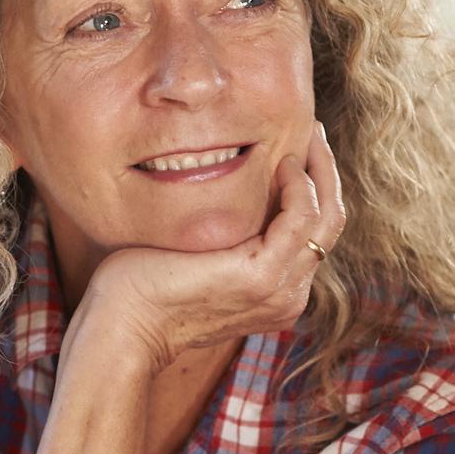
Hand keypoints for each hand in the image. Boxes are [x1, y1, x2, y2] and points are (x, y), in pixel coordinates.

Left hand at [77, 121, 345, 375]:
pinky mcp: (262, 276)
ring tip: (308, 133)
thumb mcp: (200, 255)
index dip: (315, 187)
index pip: (315, 233)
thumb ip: (227, 234)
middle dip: (326, 171)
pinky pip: (301, 219)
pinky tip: (282, 161)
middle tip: (313, 130)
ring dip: (320, 170)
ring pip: (326, 218)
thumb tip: (229, 192)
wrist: (125, 323)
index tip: (300, 147)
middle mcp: (289, 296)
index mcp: (277, 293)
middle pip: (330, 223)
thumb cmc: (145, 286)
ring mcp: (280, 290)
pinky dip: (299, 186)